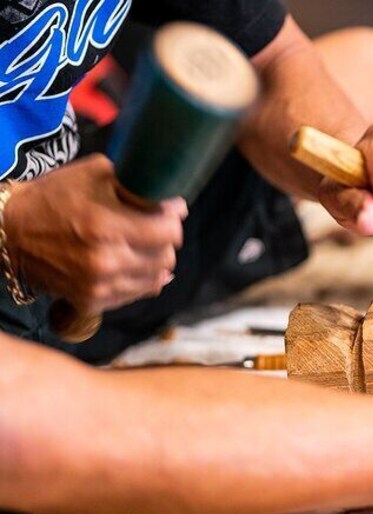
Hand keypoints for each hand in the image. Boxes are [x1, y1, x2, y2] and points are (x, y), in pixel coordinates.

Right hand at [3, 155, 186, 313]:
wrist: (10, 232)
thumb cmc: (54, 197)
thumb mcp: (95, 174)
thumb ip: (138, 184)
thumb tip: (176, 205)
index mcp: (106, 227)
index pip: (169, 233)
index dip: (173, 219)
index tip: (169, 211)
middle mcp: (105, 262)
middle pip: (166, 257)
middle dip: (165, 240)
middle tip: (153, 227)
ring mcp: (98, 287)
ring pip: (156, 278)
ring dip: (154, 260)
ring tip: (140, 244)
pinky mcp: (91, 302)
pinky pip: (136, 294)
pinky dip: (140, 279)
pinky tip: (131, 263)